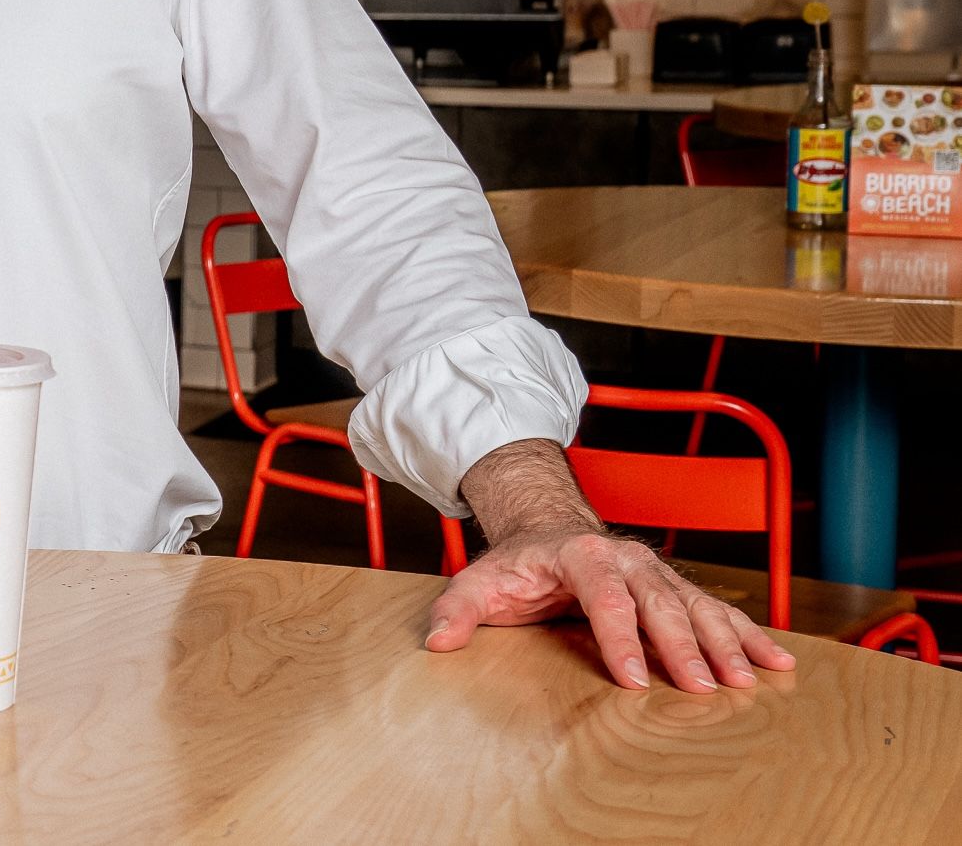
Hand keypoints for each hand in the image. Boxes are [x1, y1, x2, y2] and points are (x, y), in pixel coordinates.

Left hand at [425, 526, 797, 691]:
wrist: (548, 526)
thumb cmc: (517, 564)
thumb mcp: (479, 581)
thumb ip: (457, 609)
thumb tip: (438, 639)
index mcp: (581, 553)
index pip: (604, 598)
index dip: (619, 638)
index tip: (633, 679)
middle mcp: (627, 558)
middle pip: (659, 604)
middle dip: (683, 647)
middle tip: (703, 688)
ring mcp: (656, 572)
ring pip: (697, 606)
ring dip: (725, 643)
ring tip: (749, 680)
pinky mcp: (676, 587)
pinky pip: (718, 611)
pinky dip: (749, 635)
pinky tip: (777, 661)